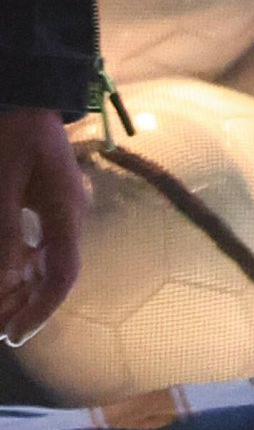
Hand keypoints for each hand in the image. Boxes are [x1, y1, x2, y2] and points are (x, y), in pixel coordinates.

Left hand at [0, 106, 84, 345]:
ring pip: (46, 261)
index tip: (13, 337)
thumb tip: (4, 285)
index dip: (40, 309)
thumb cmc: (10, 135)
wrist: (25, 91)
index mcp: (66, 209)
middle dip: (25, 305)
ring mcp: (61, 207)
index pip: (63, 272)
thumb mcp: (1, 185)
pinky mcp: (48, 201)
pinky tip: (6, 277)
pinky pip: (38, 244)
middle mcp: (71, 213)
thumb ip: (5, 235)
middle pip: (56, 272)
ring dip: (20, 288)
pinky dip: (19, 266)